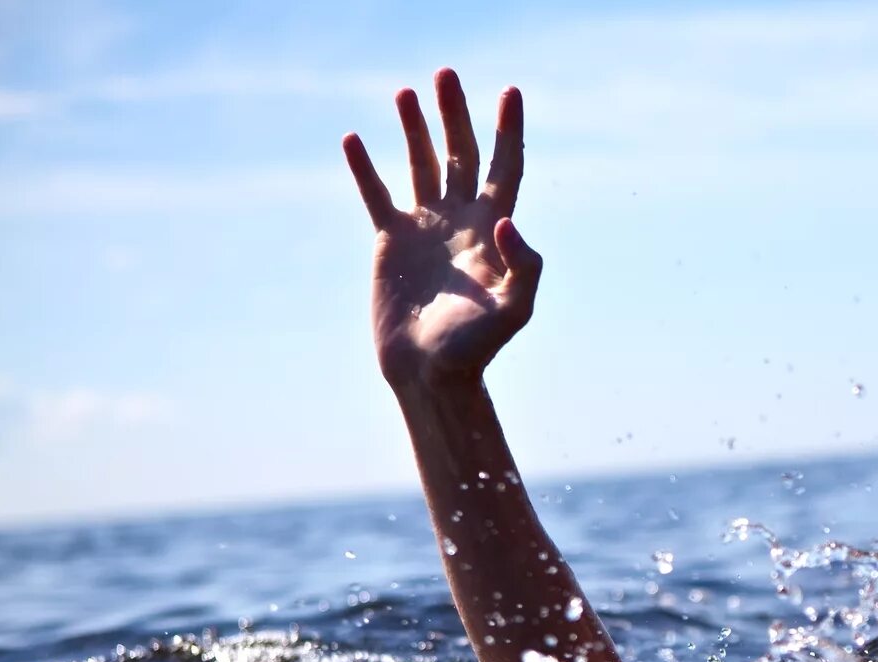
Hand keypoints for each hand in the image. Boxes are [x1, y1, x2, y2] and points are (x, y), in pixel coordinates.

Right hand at [342, 69, 539, 384]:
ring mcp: (425, 228)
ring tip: (407, 92)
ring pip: (421, 165)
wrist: (431, 372)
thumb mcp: (513, 311)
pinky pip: (376, 194)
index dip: (508, 130)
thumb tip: (508, 221)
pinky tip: (354, 139)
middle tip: (445, 73)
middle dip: (455, 114)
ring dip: (415, 129)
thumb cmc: (475, 348)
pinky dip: (365, 168)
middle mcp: (461, 221)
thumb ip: (523, 267)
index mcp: (493, 231)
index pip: (504, 167)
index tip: (510, 92)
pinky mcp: (390, 241)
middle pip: (461, 154)